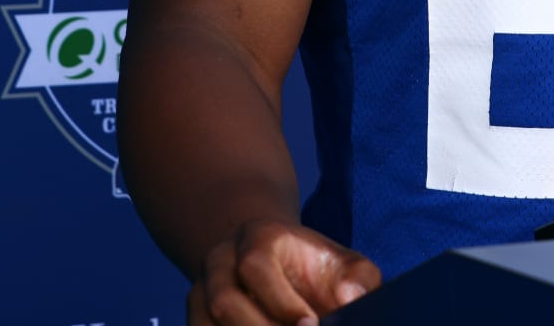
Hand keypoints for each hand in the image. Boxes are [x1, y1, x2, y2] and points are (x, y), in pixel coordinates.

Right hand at [189, 219, 379, 325]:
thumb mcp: (345, 265)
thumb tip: (351, 297)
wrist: (278, 264)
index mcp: (258, 237)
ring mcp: (201, 291)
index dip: (282, 303)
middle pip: (224, 302)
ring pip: (204, 325)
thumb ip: (358, 278)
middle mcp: (221, 261)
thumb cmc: (316, 269)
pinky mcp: (196, 318)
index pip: (256, 267)